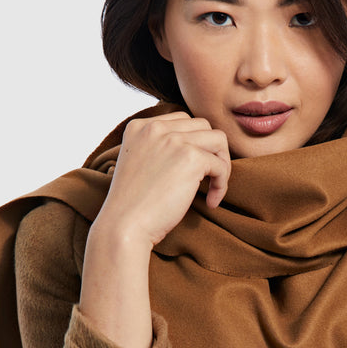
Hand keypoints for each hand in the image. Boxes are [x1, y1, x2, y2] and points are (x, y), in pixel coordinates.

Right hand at [94, 111, 231, 249]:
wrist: (124, 226)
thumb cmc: (133, 206)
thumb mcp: (140, 165)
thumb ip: (159, 149)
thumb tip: (197, 149)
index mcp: (139, 126)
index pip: (182, 121)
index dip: (194, 144)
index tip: (191, 170)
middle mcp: (155, 127)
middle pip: (202, 125)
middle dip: (211, 151)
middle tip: (207, 179)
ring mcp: (174, 140)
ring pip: (218, 139)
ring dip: (222, 163)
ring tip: (214, 188)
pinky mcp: (191, 158)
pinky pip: (221, 165)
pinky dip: (221, 185)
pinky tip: (210, 203)